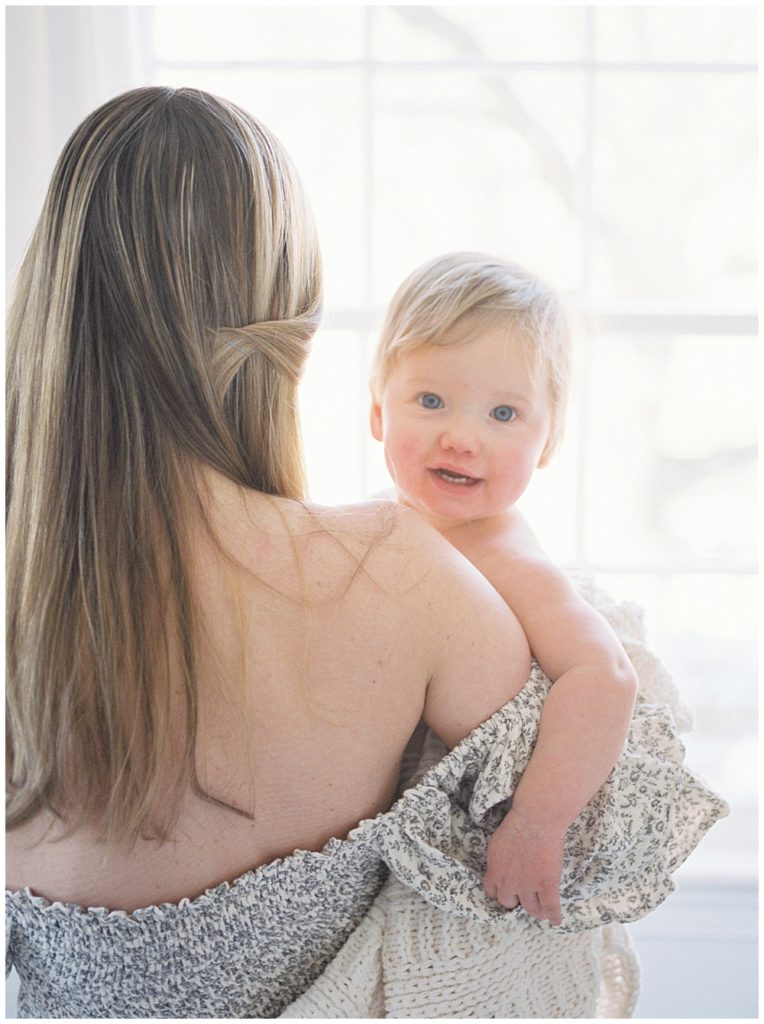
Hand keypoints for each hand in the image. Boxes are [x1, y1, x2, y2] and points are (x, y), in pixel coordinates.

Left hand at [483, 808, 565, 925]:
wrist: (535, 821)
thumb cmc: (516, 825)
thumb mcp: (497, 843)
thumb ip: (498, 859)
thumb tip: (501, 864)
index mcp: (495, 872)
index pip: (492, 891)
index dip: (499, 892)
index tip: (504, 891)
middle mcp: (510, 883)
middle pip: (509, 902)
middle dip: (515, 900)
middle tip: (522, 897)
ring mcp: (529, 886)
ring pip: (531, 908)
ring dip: (535, 910)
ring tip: (540, 911)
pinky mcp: (547, 885)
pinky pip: (550, 906)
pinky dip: (554, 915)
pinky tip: (555, 920)